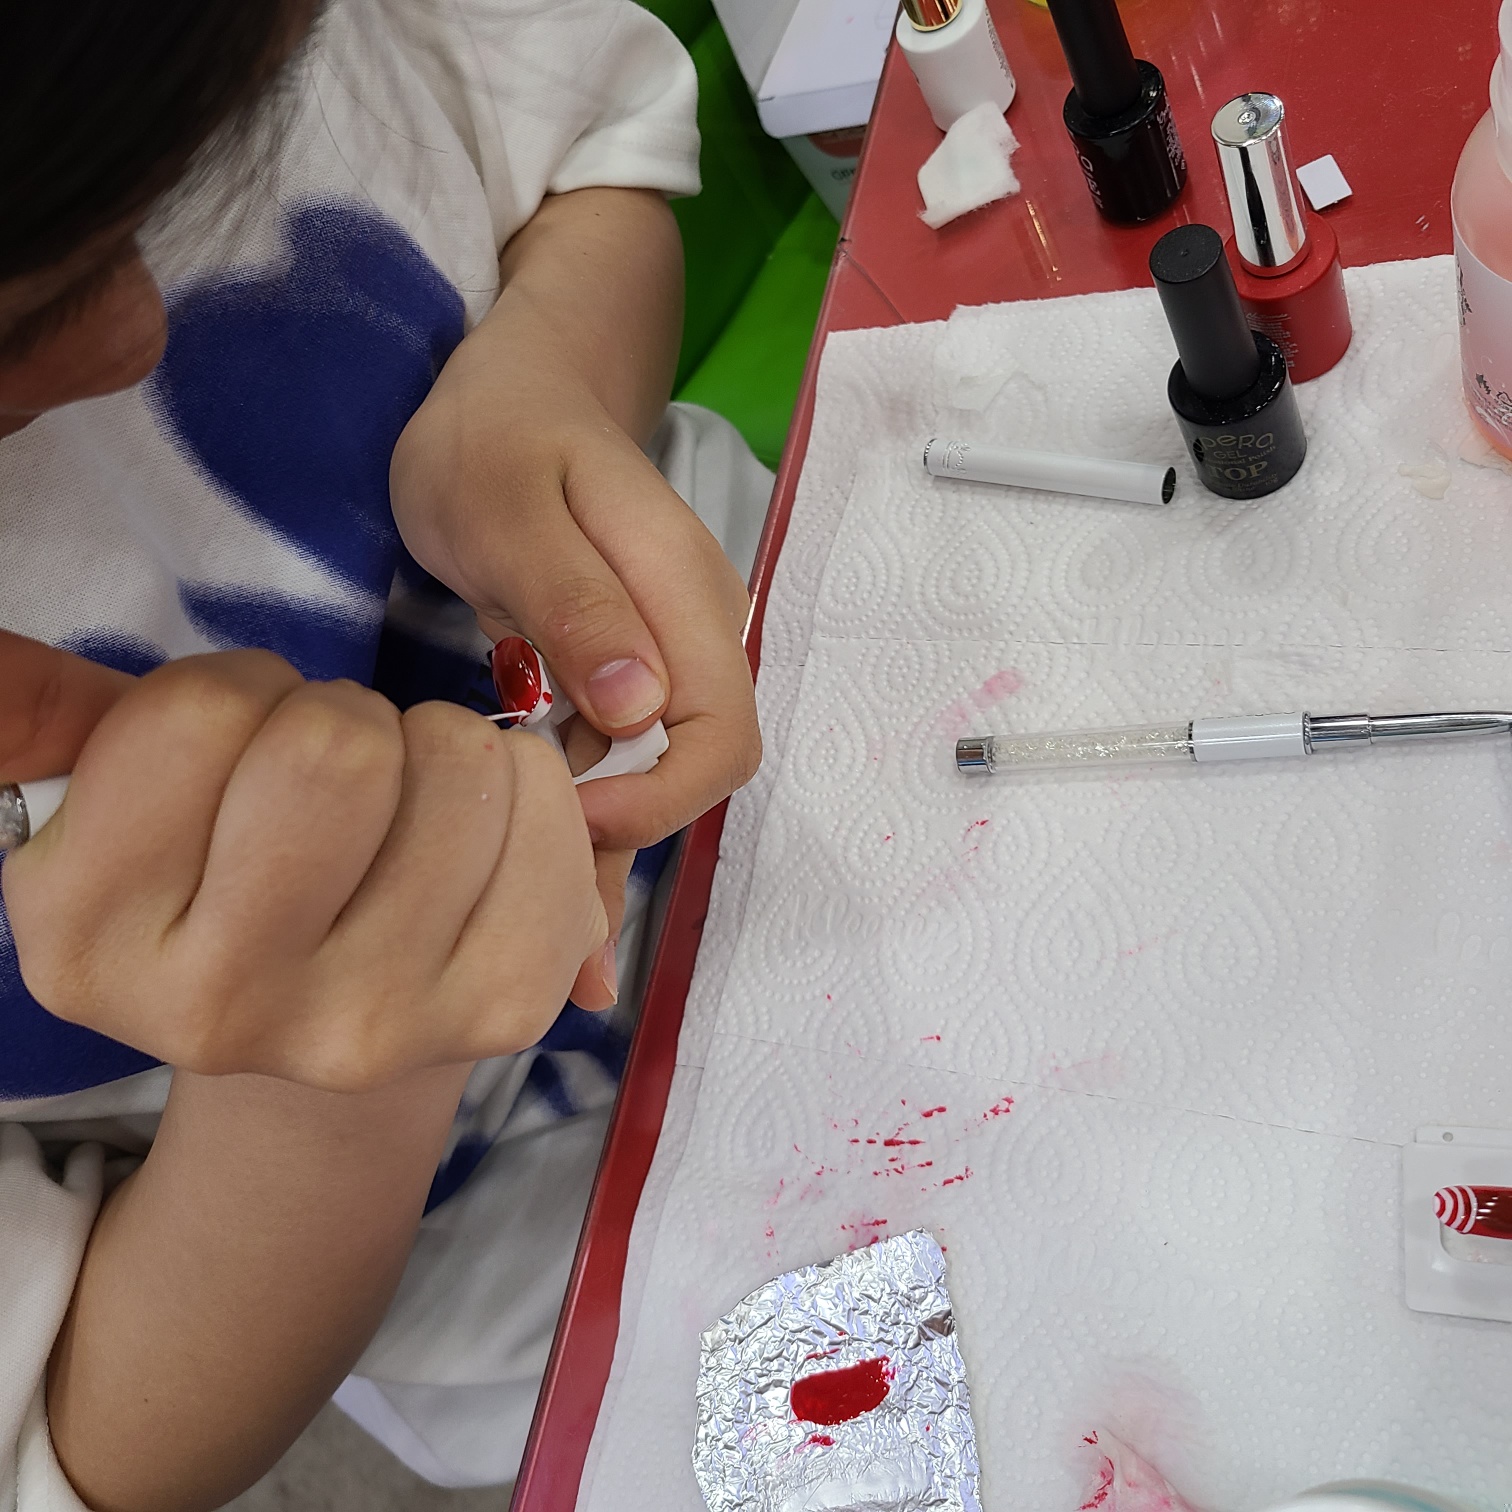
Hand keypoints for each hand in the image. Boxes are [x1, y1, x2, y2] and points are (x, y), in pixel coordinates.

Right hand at [4, 650, 611, 1090]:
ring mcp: (373, 1026)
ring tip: (409, 809)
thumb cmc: (231, 869)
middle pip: (339, 748)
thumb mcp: (120, 798)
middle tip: (342, 769)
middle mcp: (219, 1012)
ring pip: (463, 765)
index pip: (200, 715)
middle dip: (349, 716)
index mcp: (88, 942)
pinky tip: (481, 838)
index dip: (241, 688)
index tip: (246, 742)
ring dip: (443, 748)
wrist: (331, 1014)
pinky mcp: (502, 1011)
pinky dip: (530, 787)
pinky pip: (552, 814)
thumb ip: (42, 716)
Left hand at [388, 185, 760, 871]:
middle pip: (696, 775)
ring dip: (599, 849)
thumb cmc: (495, 439)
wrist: (507, 395)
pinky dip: (577, 815)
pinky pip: (615, 762)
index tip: (556, 819)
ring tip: (531, 929)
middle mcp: (693, 638)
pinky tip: (528, 865)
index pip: (719, 736)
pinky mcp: (623, 678)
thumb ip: (574, 601)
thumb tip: (642, 708)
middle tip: (525, 903)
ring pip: (653, 781)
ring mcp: (663, 660)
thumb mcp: (509, 508)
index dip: (654, 801)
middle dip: (627, 846)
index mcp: (683, 595)